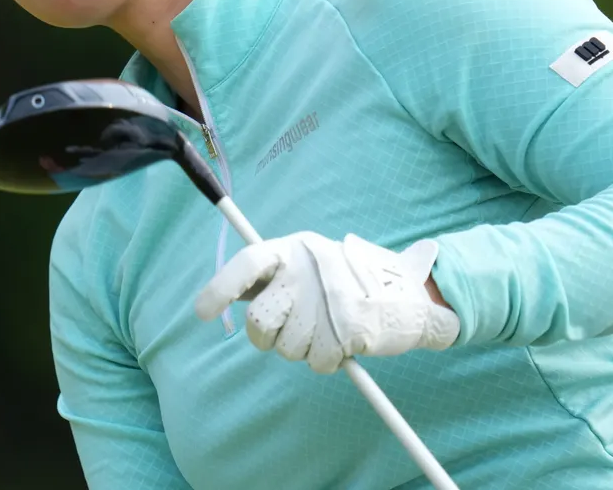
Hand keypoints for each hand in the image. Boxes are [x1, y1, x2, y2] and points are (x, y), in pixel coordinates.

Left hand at [195, 232, 460, 373]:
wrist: (409, 292)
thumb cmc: (345, 279)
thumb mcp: (306, 261)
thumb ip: (273, 277)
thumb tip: (233, 297)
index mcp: (292, 248)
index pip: (247, 263)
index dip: (220, 287)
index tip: (202, 313)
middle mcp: (306, 270)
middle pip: (260, 320)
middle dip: (268, 337)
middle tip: (292, 330)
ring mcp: (328, 300)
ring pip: (287, 348)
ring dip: (304, 349)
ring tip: (327, 329)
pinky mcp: (350, 329)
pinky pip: (318, 363)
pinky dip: (329, 361)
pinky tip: (344, 341)